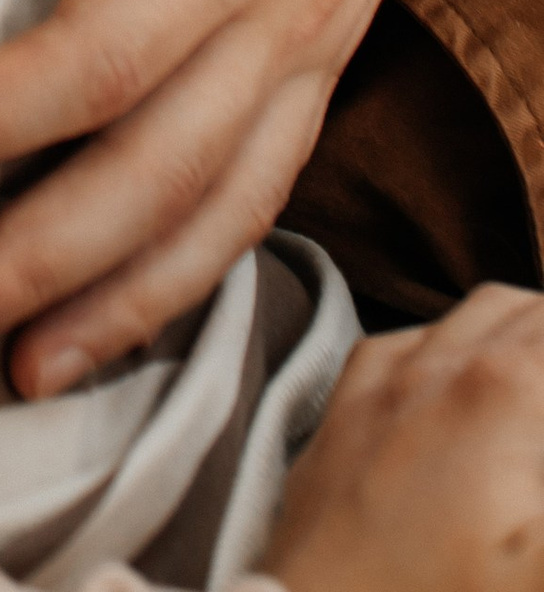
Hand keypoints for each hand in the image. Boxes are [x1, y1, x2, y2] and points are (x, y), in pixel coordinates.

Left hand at [0, 0, 543, 396]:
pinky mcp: (333, 28)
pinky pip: (265, 179)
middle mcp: (295, 1)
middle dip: (29, 268)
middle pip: (153, 178)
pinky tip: (126, 299)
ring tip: (10, 370)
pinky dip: (195, 259)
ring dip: (116, 301)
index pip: (91, 60)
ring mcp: (326, 27)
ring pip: (222, 208)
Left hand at [269, 289, 543, 590]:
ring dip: (524, 329)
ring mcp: (387, 373)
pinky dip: (459, 343)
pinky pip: (413, 338)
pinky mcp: (347, 400)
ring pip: (473, 311)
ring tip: (543, 373)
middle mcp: (442, 359)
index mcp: (505, 389)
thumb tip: (537, 442)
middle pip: (530, 309)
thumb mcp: (540, 562)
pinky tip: (471, 383)